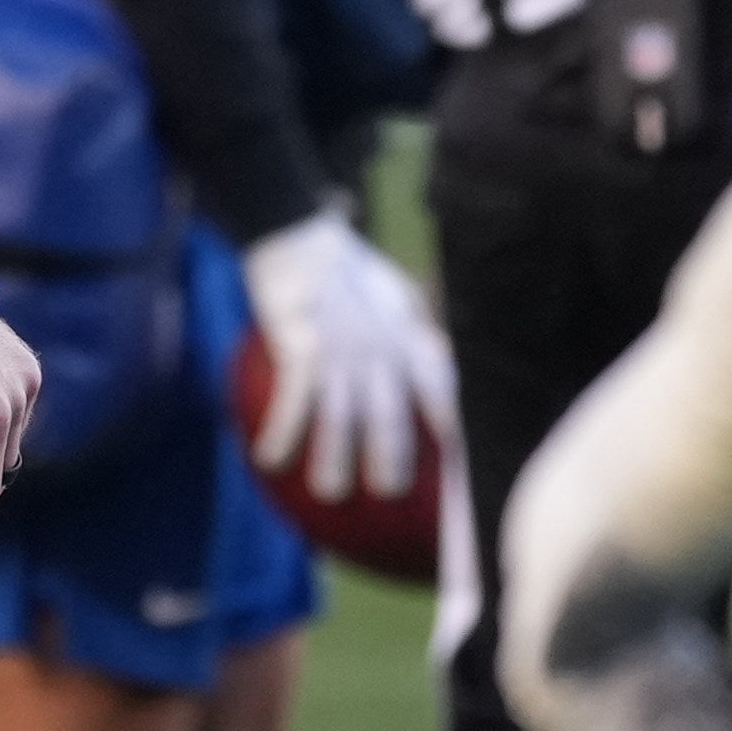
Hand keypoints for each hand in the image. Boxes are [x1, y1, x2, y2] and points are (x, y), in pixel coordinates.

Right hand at [240, 210, 455, 502]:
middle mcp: (378, 351)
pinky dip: (282, 432)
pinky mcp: (301, 347)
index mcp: (406, 340)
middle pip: (391, 415)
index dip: (452, 427)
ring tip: (329, 492)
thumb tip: (442, 368)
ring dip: (334, 458)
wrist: (301, 237)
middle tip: (390, 493)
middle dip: (393, 457)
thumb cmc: (349, 270)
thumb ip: (418, 335)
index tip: (463, 463)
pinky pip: (292, 400)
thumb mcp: (398, 297)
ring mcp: (340, 351)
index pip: (440, 390)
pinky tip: (268, 460)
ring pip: (340, 416)